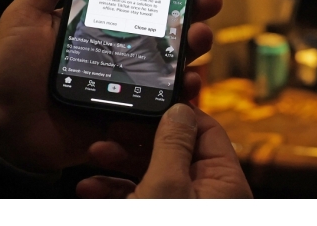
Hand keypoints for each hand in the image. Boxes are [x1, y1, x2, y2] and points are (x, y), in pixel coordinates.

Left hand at [0, 0, 221, 171]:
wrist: (5, 129)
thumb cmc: (12, 72)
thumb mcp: (25, 18)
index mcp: (97, 24)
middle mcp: (118, 48)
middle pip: (163, 27)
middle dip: (191, 11)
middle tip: (207, 0)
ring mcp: (126, 80)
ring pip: (170, 60)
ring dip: (193, 46)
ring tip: (200, 36)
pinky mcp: (128, 109)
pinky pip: (162, 100)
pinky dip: (180, 91)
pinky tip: (188, 81)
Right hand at [77, 103, 252, 197]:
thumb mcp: (165, 188)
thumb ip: (173, 144)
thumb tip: (180, 109)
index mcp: (224, 185)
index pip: (206, 132)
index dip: (177, 113)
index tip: (148, 103)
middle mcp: (208, 198)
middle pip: (174, 151)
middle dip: (138, 140)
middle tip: (112, 130)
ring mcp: (183, 211)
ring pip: (154, 174)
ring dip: (120, 164)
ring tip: (94, 157)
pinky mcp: (162, 219)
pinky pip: (143, 198)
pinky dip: (117, 190)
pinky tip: (92, 188)